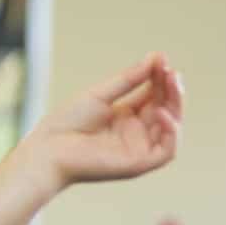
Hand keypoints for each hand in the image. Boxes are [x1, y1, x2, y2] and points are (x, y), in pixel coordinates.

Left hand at [23, 53, 182, 187]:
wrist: (49, 150)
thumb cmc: (68, 123)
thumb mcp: (101, 94)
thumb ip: (128, 80)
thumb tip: (154, 59)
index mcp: (127, 117)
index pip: (153, 96)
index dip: (159, 79)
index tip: (161, 59)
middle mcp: (136, 134)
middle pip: (166, 111)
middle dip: (171, 91)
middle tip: (171, 71)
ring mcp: (139, 149)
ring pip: (171, 130)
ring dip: (176, 107)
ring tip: (171, 84)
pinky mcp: (139, 165)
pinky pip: (165, 152)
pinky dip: (170, 134)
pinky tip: (162, 113)